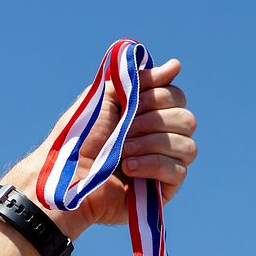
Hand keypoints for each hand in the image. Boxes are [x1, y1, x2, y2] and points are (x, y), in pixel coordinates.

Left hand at [4, 58, 196, 238]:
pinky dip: (152, 164)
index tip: (132, 102)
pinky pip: (178, 171)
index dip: (157, 96)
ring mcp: (166, 164)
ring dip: (152, 144)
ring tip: (123, 151)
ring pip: (187, 147)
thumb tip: (176, 66)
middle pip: (187, 120)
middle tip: (125, 129)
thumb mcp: (107, 98)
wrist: (67, 174)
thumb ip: (138, 80)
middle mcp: (163, 138)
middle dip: (154, 121)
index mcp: (150, 114)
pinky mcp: (165, 189)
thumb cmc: (82, 136)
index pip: (177, 97)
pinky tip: (128, 168)